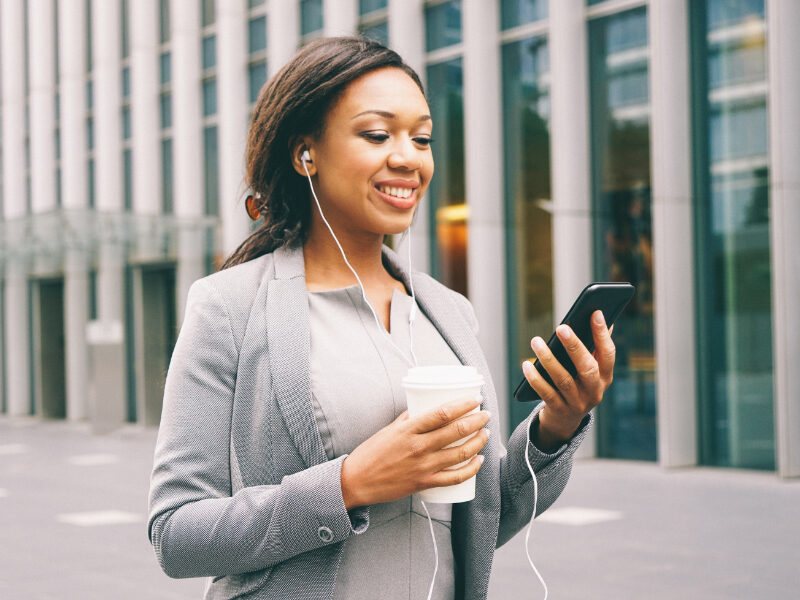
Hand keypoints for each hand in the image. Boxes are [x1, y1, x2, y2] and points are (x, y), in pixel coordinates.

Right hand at [340, 398, 490, 508]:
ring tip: (485, 434)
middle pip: (456, 431)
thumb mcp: (389, 430)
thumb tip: (422, 408)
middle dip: (476, 421)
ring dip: (478, 442)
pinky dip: (470, 469)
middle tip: (486, 415)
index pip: (442, 413)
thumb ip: (407, 419)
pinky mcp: (424, 483)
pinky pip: (454, 477)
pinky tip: (478, 461)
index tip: (475, 399)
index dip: (463, 405)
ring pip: (460, 454)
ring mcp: (423, 466)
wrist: (357, 481)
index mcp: (408, 430)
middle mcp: (418, 447)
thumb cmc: (371, 453)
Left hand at [522, 310, 614, 449]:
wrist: (566, 421)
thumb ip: (594, 347)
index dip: (602, 334)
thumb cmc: (577, 385)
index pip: (608, 353)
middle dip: (574, 346)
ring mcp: (578, 403)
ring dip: (548, 359)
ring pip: (563, 379)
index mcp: (605, 376)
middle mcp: (595, 390)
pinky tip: (526, 364)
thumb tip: (599, 315)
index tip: (596, 312)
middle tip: (560, 327)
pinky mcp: (560, 411)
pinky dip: (535, 379)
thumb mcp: (590, 370)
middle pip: (587, 367)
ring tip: (536, 341)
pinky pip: (546, 393)